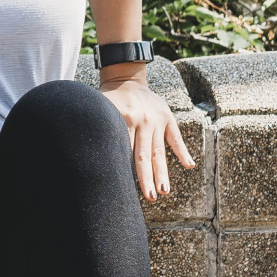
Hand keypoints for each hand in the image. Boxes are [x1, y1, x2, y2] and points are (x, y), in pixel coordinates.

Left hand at [102, 74, 194, 203]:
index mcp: (124, 120)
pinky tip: (189, 166)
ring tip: (164, 191)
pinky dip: (183, 152)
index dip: (126, 171)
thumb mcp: (100, 110)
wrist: (125, 79)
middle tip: (150, 197)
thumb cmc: (108, 100)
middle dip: (147, 178)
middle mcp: (142, 121)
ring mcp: (156, 120)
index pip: (125, 151)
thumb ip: (99, 130)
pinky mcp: (168, 118)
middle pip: (144, 156)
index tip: (126, 190)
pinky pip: (175, 138)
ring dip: (162, 172)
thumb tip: (86, 155)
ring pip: (159, 151)